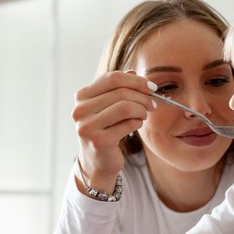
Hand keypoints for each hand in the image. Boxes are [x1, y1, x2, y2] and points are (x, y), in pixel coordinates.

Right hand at [72, 71, 155, 192]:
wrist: (97, 161)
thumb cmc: (105, 130)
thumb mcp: (108, 106)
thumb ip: (118, 88)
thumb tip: (133, 72)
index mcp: (82, 96)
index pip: (112, 78)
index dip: (136, 80)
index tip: (151, 88)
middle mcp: (80, 110)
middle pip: (121, 92)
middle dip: (142, 97)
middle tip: (152, 104)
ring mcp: (87, 126)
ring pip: (125, 107)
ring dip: (141, 110)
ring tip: (144, 114)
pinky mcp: (99, 141)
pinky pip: (128, 124)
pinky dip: (138, 122)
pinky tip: (137, 125)